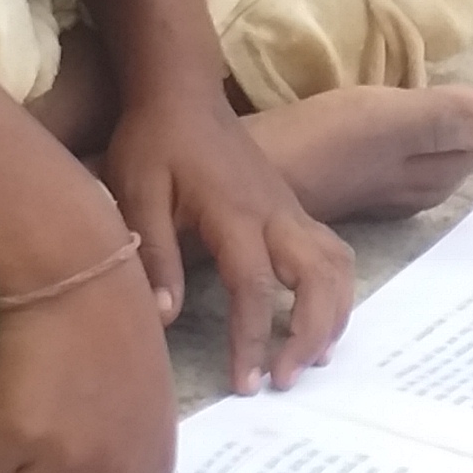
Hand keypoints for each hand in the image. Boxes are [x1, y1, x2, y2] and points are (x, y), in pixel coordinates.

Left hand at [100, 83, 357, 395]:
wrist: (182, 88)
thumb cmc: (154, 140)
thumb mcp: (136, 192)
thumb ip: (154, 253)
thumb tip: (165, 317)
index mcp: (235, 213)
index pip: (255, 288)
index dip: (253, 340)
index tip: (246, 384)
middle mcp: (275, 212)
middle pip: (318, 279)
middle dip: (310, 335)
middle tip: (284, 380)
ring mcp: (290, 207)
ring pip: (337, 266)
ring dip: (332, 315)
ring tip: (309, 359)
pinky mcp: (292, 206)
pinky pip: (332, 252)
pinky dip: (335, 292)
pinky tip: (317, 320)